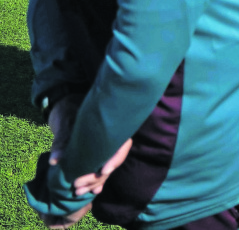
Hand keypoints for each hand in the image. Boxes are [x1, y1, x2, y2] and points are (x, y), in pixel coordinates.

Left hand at [42, 100, 130, 226]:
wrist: (64, 105)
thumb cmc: (67, 109)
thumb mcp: (65, 120)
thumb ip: (62, 139)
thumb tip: (56, 160)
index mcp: (110, 125)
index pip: (122, 143)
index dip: (116, 158)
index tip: (103, 171)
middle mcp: (110, 137)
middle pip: (112, 160)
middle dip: (97, 177)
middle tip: (77, 185)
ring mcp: (103, 146)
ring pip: (105, 168)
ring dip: (93, 182)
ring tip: (77, 192)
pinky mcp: (96, 153)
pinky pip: (100, 168)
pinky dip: (95, 181)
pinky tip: (91, 192)